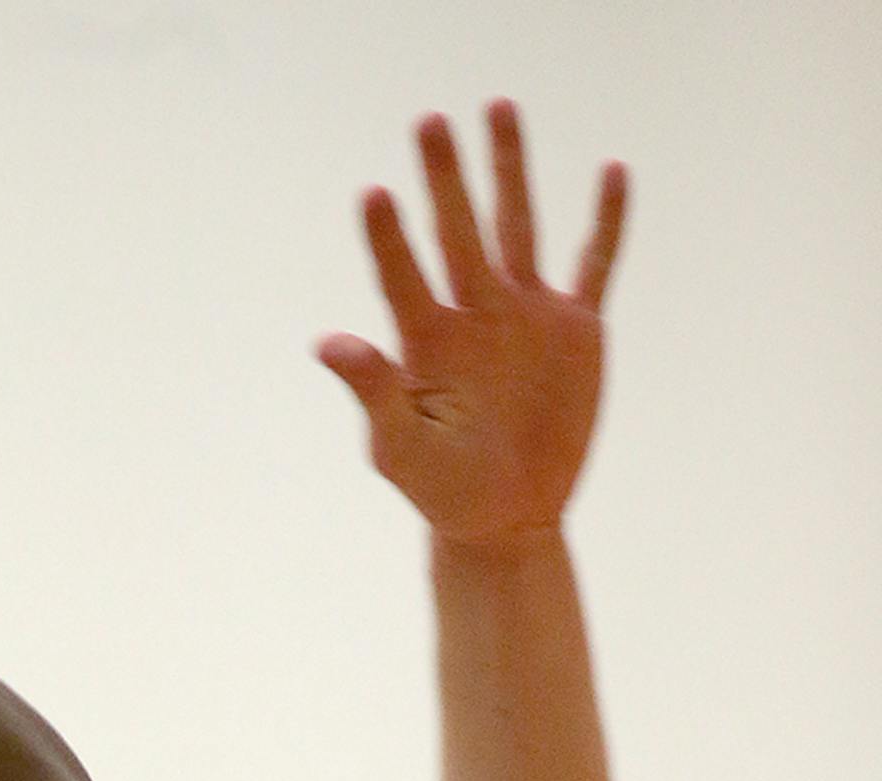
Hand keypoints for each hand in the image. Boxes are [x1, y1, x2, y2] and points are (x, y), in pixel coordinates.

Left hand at [318, 103, 626, 544]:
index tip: (373, 192)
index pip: (401, 277)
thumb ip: (372, 389)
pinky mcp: (576, 329)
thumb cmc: (441, 487)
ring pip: (518, 225)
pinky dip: (605, 221)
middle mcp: (475, 314)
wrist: (506, 516)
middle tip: (428, 121)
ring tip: (498, 107)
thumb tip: (326, 343)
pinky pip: (595, 263)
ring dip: (509, 169)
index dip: (387, 237)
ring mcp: (526, 315)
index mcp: (428, 342)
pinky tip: (611, 169)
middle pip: (459, 231)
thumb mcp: (399, 445)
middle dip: (444, 178)